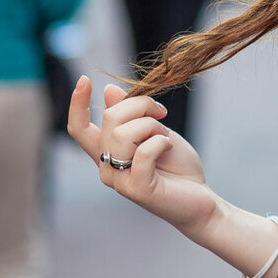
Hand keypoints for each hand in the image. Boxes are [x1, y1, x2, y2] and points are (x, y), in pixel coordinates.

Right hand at [67, 76, 216, 235]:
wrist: (199, 198)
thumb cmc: (176, 165)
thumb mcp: (154, 132)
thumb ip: (131, 116)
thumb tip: (109, 90)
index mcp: (107, 152)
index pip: (78, 128)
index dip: (78, 104)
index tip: (85, 79)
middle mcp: (106, 167)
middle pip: (111, 118)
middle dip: (142, 106)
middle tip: (163, 115)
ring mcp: (119, 180)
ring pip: (124, 134)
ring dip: (153, 127)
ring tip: (165, 139)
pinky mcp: (137, 189)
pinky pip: (143, 153)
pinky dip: (160, 143)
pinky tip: (169, 148)